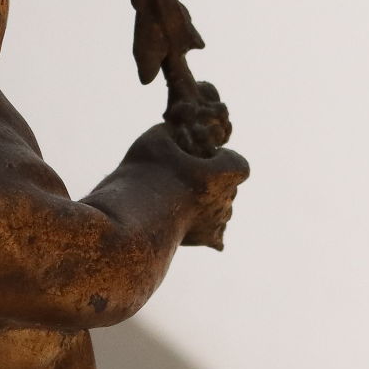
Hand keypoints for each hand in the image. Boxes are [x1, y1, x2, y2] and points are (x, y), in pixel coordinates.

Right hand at [125, 124, 248, 250]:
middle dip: (212, 180)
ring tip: (178, 200)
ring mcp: (217, 221)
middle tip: (182, 179)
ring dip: (208, 202)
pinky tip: (189, 221)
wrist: (131, 218)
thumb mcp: (157, 138)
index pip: (236, 162)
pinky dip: (207, 228)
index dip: (219, 159)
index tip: (199, 159)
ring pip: (222, 208)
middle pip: (228, 185)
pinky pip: (216, 234)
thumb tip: (178, 130)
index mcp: (223, 174)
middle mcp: (226, 199)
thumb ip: (175, 132)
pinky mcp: (205, 239)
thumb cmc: (145, 176)